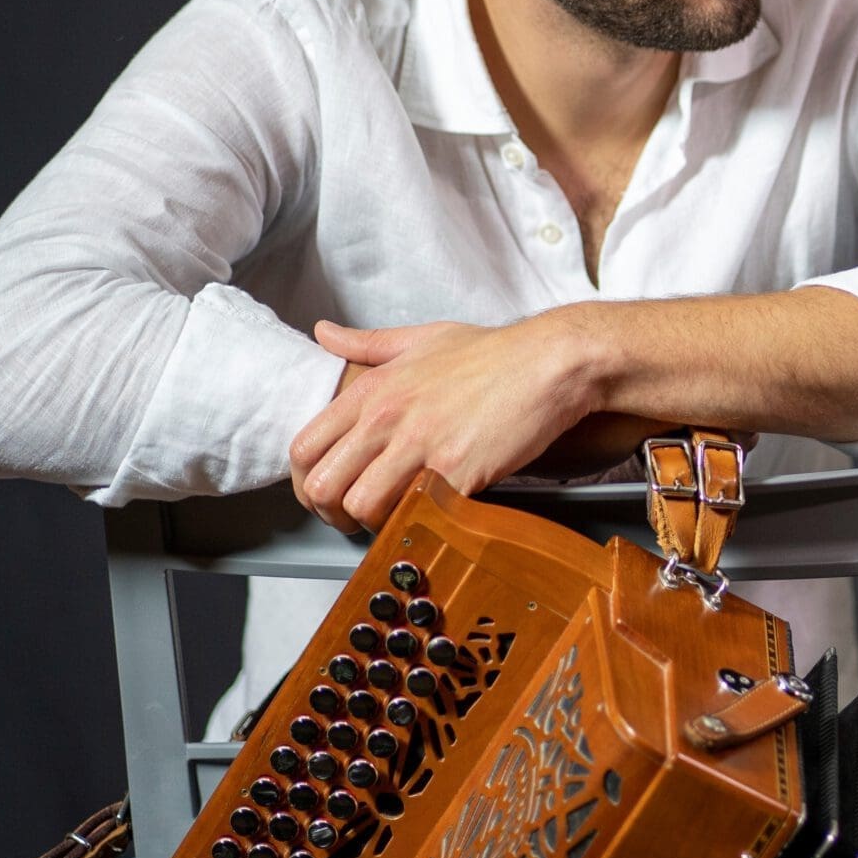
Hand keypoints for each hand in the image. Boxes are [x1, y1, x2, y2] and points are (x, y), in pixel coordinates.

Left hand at [289, 316, 594, 532]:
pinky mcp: (457, 472)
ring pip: (361, 507)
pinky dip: (420, 522)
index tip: (329, 494)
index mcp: (373, 390)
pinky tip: (433, 514)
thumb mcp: (423, 338)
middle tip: (356, 519)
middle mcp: (388, 419)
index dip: (308, 483)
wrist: (551, 363)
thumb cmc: (495, 353)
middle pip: (323, 487)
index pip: (305, 449)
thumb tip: (324, 333)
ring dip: (374, 523)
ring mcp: (421, 447)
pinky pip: (416, 513)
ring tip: (396, 518)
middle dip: (334, 514)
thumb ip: (368, 342)